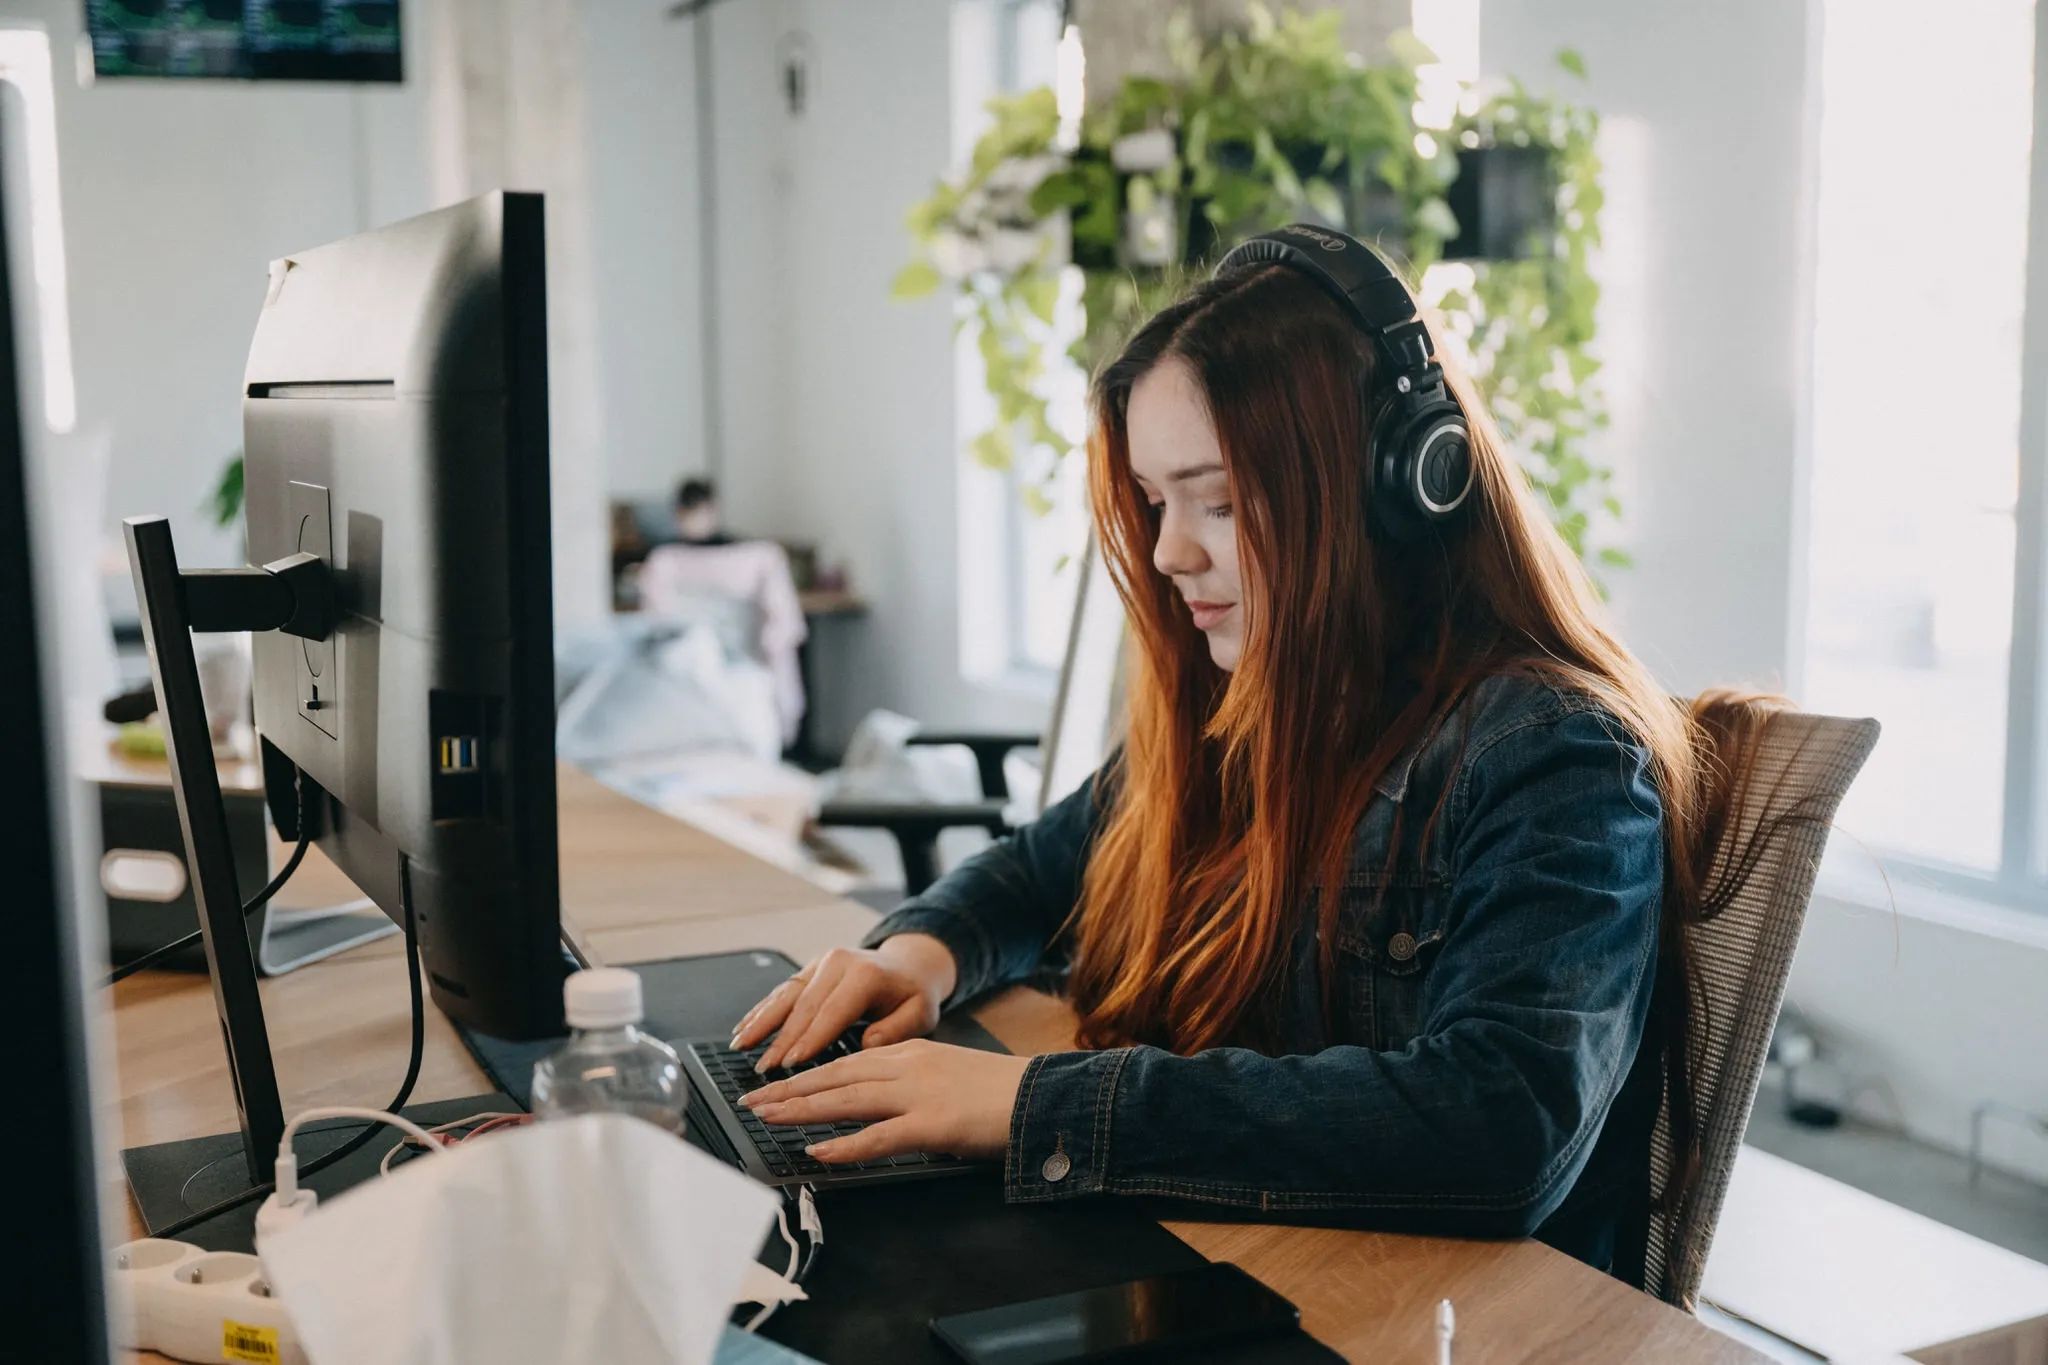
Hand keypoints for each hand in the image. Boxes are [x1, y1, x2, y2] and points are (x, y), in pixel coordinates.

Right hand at [731, 936, 958, 1069]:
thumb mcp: (920, 1014)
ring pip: (786, 996)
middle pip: (804, 1006)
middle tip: (763, 1070)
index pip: (833, 1011)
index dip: (810, 1039)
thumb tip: (870, 1043)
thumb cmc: (913, 995)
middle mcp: (839, 963)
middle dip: (780, 1040)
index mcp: (865, 974)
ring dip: (761, 1022)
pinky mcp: (810, 969)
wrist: (908, 965)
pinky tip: (745, 1027)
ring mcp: (821, 963)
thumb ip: (898, 1029)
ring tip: (741, 1046)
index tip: (791, 1064)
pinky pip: (782, 991)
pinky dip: (761, 1010)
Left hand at [741, 1039, 1030, 1161]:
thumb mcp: (946, 1077)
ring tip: (768, 1119)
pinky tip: (818, 1152)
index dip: (805, 1074)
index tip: (773, 1084)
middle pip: (835, 1076)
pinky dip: (845, 1145)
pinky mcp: (933, 1124)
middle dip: (790, 1090)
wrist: (1044, 1095)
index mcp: (911, 1052)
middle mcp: (908, 1065)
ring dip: (802, 1110)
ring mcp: (919, 1094)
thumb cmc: (999, 1093)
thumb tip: (876, 1109)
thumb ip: (910, 1086)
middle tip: (753, 1101)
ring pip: (847, 1099)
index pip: (845, 1061)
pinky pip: (879, 1136)